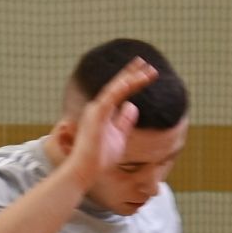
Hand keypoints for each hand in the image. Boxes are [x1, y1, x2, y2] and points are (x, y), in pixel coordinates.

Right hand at [63, 57, 156, 186]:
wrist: (85, 170)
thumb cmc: (100, 157)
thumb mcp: (119, 136)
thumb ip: (124, 121)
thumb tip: (133, 106)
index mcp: (104, 111)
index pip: (120, 91)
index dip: (132, 80)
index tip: (145, 71)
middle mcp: (99, 107)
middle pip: (118, 86)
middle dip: (132, 73)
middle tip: (146, 62)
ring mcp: (96, 110)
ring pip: (115, 89)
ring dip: (130, 78)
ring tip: (145, 69)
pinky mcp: (96, 116)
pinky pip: (109, 99)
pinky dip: (119, 89)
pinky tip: (130, 80)